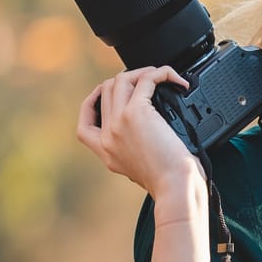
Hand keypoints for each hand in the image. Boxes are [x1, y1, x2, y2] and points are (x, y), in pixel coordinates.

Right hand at [75, 65, 195, 199]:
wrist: (176, 188)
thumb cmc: (171, 183)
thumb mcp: (143, 171)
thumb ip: (136, 154)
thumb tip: (150, 136)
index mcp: (106, 152)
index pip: (85, 123)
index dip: (92, 103)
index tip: (107, 93)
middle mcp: (107, 137)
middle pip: (106, 92)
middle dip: (128, 80)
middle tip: (150, 82)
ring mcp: (118, 123)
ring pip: (120, 80)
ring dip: (141, 73)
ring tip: (162, 76)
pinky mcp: (136, 113)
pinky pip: (145, 80)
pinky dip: (160, 73)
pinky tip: (172, 77)